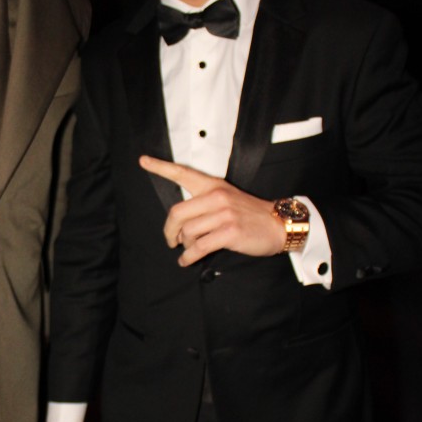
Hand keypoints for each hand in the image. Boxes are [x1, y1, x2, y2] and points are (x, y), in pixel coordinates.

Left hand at [139, 156, 284, 265]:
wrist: (278, 225)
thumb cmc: (250, 214)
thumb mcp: (228, 199)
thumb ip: (204, 204)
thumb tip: (180, 225)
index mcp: (213, 185)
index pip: (183, 173)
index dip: (161, 167)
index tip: (143, 161)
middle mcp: (217, 197)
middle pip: (177, 213)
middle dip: (169, 231)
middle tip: (171, 240)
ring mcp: (223, 214)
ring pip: (187, 232)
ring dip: (185, 245)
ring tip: (189, 249)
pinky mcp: (229, 232)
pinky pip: (199, 247)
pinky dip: (189, 257)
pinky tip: (187, 260)